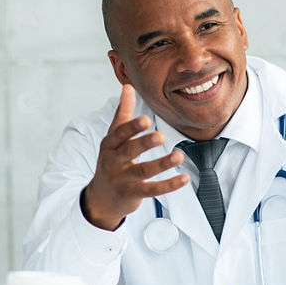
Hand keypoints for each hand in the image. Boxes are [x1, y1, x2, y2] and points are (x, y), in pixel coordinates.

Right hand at [80, 83, 187, 229]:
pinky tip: (184, 178)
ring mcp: (123, 180)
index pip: (120, 134)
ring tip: (178, 156)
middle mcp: (114, 162)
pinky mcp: (133, 194)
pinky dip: (169, 185)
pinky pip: (153, 190)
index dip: (132, 127)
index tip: (146, 120)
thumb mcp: (112, 138)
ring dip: (161, 164)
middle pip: (129, 151)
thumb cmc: (110, 161)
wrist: (101, 198)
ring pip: (143, 171)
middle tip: (160, 136)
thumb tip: (128, 86)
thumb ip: (123, 112)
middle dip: (144, 143)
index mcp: (109, 145)